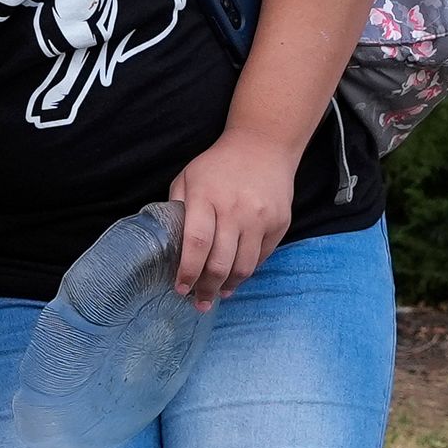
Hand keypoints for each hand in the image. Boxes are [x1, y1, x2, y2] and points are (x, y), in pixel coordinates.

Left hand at [165, 122, 298, 300]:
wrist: (264, 146)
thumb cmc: (218, 165)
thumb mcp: (188, 177)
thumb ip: (177, 208)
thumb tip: (168, 245)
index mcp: (206, 197)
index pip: (196, 243)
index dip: (188, 272)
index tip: (180, 288)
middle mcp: (235, 210)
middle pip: (220, 263)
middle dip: (206, 289)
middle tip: (198, 302)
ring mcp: (260, 218)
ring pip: (244, 267)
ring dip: (228, 286)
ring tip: (217, 294)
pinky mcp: (279, 223)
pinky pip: (261, 258)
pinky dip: (246, 271)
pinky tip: (235, 277)